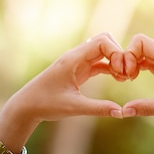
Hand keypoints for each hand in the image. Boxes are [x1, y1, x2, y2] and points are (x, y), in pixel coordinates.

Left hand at [3, 32, 125, 126]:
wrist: (27, 106)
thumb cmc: (46, 104)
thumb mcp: (74, 107)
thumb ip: (98, 108)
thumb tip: (121, 112)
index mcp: (73, 59)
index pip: (102, 41)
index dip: (117, 52)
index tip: (123, 71)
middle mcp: (76, 56)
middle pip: (105, 40)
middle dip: (119, 53)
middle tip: (127, 73)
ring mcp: (78, 62)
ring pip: (103, 50)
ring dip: (116, 60)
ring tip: (125, 78)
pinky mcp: (79, 70)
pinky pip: (99, 62)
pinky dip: (110, 67)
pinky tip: (118, 79)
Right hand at [119, 34, 153, 120]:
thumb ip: (148, 108)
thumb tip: (124, 111)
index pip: (140, 41)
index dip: (128, 54)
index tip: (128, 75)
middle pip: (138, 45)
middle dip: (126, 58)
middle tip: (124, 78)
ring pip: (142, 54)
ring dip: (131, 63)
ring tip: (127, 80)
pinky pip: (148, 62)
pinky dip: (138, 68)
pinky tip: (134, 80)